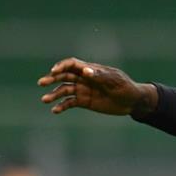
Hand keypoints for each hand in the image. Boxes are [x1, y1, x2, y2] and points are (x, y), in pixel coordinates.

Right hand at [38, 57, 157, 115]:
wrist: (133, 102)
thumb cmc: (126, 88)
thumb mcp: (115, 81)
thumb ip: (100, 76)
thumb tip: (85, 70)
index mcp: (91, 70)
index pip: (72, 64)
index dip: (61, 66)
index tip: (54, 71)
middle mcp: (84, 78)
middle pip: (64, 76)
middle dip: (52, 78)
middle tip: (42, 83)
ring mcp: (83, 90)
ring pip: (64, 90)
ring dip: (54, 94)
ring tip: (45, 100)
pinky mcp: (84, 101)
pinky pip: (70, 103)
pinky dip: (62, 106)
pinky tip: (55, 110)